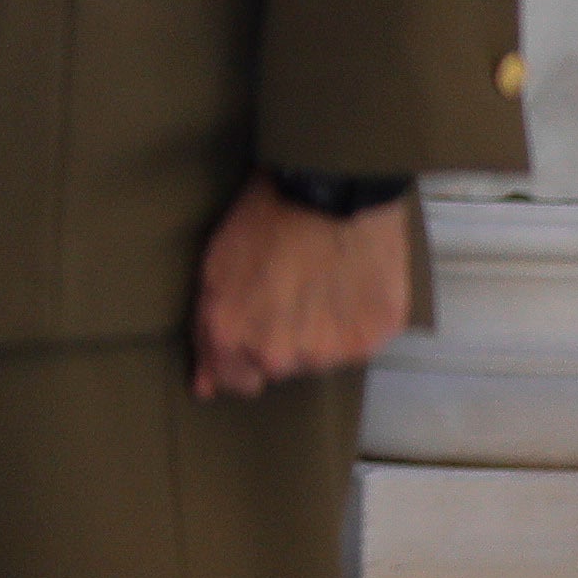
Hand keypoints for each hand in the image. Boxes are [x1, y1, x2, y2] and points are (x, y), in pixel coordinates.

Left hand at [192, 176, 416, 399]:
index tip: (252, 335)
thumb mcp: (215, 269)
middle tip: (290, 293)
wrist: (328, 190)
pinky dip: (355, 319)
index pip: (235, 382)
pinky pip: (359, 340)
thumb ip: (208, 334)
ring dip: (319, 331)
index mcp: (232, 339)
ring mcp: (329, 352)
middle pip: (279, 366)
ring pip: (320, 356)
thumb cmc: (265, 219)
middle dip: (280, 339)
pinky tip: (349, 284)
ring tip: (321, 282)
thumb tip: (206, 387)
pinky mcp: (371, 337)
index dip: (240, 359)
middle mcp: (279, 356)